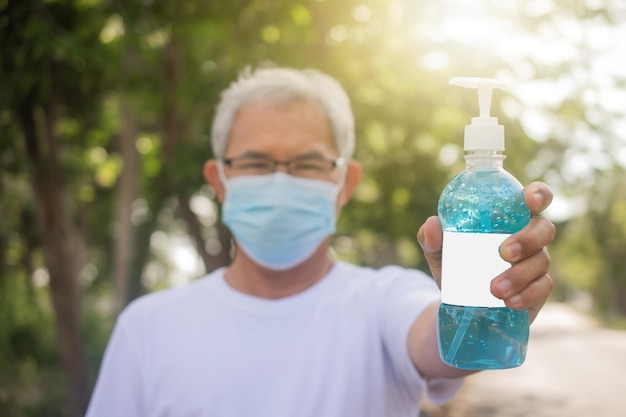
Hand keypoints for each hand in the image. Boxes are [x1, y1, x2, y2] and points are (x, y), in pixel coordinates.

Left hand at [417, 181, 555, 323]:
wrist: (459, 303)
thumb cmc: (455, 265)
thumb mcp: (439, 252)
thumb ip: (431, 238)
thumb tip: (432, 224)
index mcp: (509, 219)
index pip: (534, 199)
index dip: (538, 194)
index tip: (530, 200)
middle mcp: (529, 237)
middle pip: (545, 228)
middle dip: (528, 239)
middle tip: (503, 253)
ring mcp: (536, 263)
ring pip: (542, 261)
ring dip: (519, 274)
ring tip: (494, 289)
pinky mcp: (538, 289)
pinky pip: (543, 288)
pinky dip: (527, 295)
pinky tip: (509, 302)